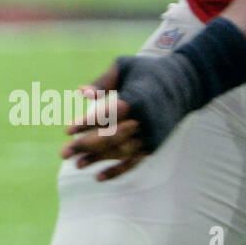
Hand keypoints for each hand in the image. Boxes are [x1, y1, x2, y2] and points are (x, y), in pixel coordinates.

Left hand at [62, 48, 206, 179]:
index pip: (109, 114)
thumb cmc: (145, 72)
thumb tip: (81, 93)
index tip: (67, 130)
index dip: (87, 123)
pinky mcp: (154, 145)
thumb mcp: (123, 67)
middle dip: (86, 146)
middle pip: (112, 136)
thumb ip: (102, 81)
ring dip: (98, 160)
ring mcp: (151, 135)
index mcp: (138, 98)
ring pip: (121, 151)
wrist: (182, 85)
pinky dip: (118, 171)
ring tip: (76, 164)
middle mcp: (146, 119)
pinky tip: (98, 177)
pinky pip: (134, 161)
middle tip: (63, 153)